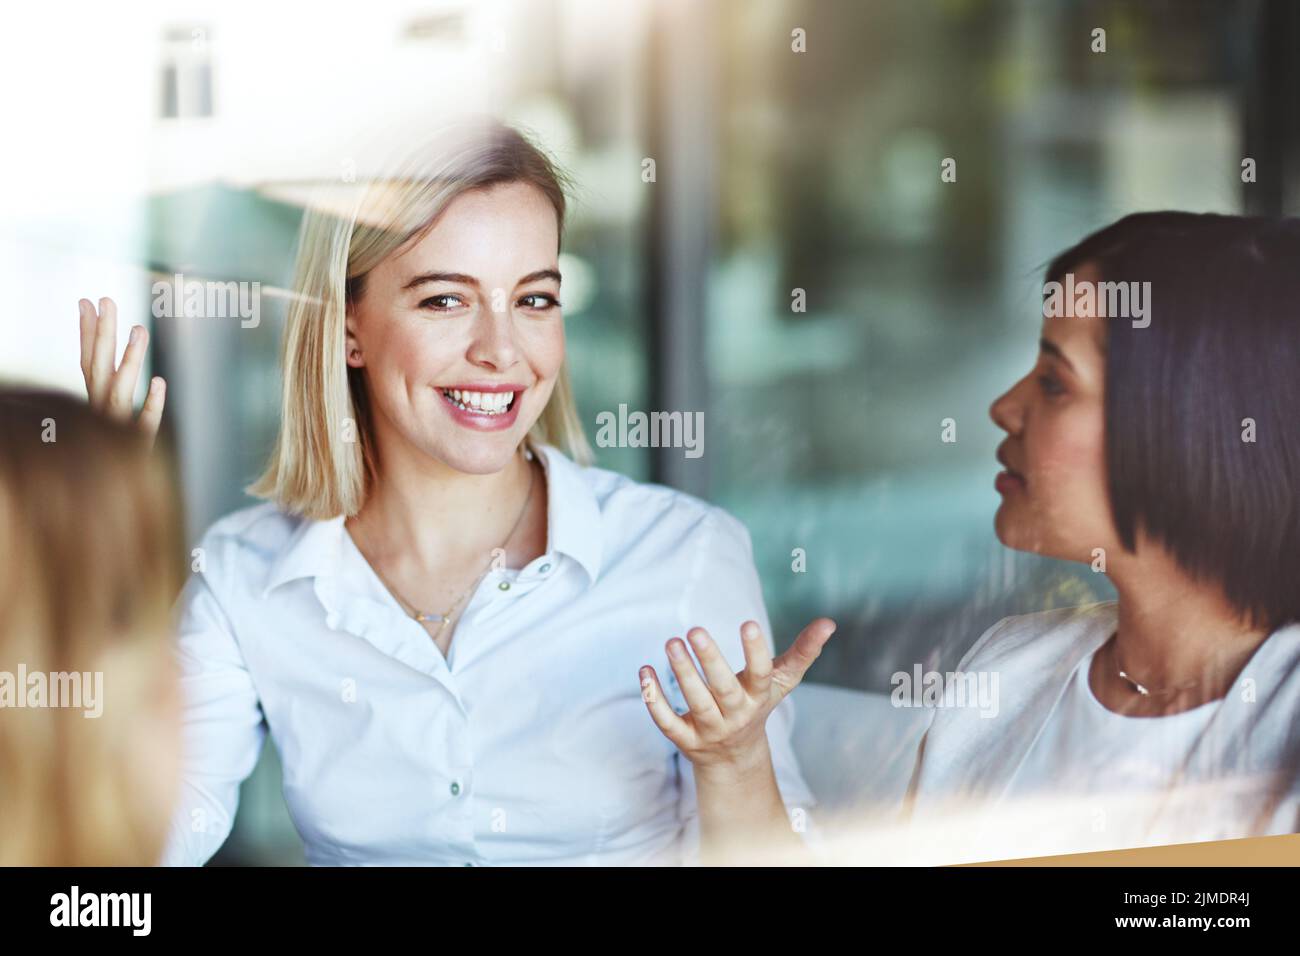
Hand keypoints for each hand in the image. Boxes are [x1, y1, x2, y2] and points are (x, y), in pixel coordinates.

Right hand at [78, 297, 165, 440]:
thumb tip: (108, 345)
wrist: (117, 495)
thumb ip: (110, 383)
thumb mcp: (110, 411)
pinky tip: (159, 382)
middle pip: (98, 367)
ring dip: (129, 359)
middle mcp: (99, 411)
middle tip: (107, 300)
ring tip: (139, 329)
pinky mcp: (137, 447)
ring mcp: (116, 429)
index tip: (86, 301)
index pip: (88, 361)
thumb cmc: (115, 448)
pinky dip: (150, 404)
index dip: (86, 332)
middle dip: (101, 333)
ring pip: (119, 391)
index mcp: (95, 401)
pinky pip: (143, 425)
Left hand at [639, 617, 835, 776]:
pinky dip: (654, 699)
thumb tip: (829, 622)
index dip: (756, 651)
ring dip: (681, 674)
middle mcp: (736, 714)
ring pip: (695, 703)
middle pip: (723, 689)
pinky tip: (644, 671)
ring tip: (671, 642)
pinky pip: (667, 722)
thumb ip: (804, 651)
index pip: (761, 674)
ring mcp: (710, 729)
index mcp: (760, 697)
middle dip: (710, 661)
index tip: (748, 623)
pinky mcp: (685, 739)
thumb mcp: (782, 680)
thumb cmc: (758, 704)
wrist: (735, 757)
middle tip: (694, 630)